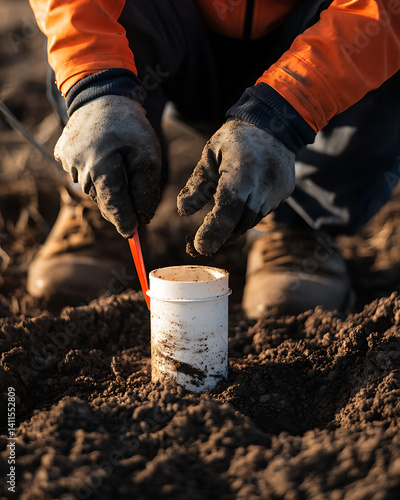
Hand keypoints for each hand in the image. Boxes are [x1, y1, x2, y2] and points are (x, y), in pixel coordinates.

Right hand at [54, 96, 161, 237]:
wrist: (102, 93)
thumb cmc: (130, 124)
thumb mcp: (148, 154)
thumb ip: (146, 188)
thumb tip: (143, 218)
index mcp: (100, 167)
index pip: (114, 205)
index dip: (125, 222)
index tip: (133, 234)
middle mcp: (79, 168)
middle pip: (104, 200)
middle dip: (121, 204)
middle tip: (136, 203)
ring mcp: (67, 161)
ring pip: (93, 189)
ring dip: (108, 186)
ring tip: (119, 165)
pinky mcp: (62, 155)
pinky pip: (82, 174)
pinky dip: (95, 173)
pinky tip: (103, 157)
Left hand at [177, 119, 294, 254]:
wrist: (274, 124)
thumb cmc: (235, 139)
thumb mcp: (210, 156)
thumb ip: (198, 185)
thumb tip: (183, 211)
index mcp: (242, 172)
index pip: (228, 210)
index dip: (214, 231)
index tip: (199, 247)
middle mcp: (263, 185)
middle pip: (241, 222)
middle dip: (221, 236)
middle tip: (201, 244)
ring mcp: (277, 191)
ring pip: (251, 220)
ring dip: (234, 227)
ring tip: (217, 227)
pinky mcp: (284, 193)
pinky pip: (263, 212)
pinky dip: (247, 215)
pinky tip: (238, 208)